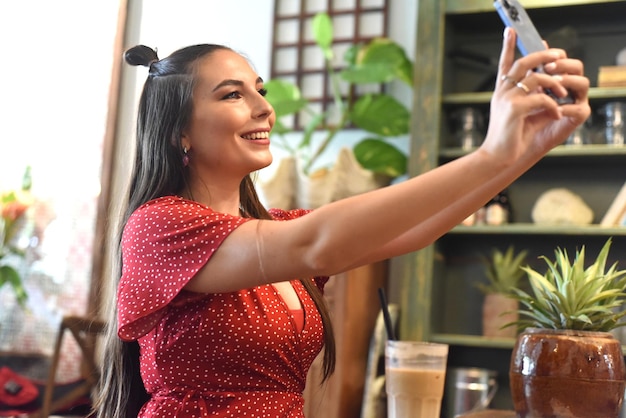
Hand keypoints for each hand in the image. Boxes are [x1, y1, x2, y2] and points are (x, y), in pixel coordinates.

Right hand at [482, 27, 590, 163]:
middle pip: (523, 63)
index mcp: (502, 91)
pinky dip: (553, 105)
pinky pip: (541, 99)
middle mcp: (502, 91)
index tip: (510, 31)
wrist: (497, 156)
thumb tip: (552, 86)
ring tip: (563, 93)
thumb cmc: (511, 137)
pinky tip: (556, 114)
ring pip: (536, 78)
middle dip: (543, 55)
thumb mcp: (524, 113)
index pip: (505, 64)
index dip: (508, 46)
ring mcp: (506, 99)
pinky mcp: (514, 110)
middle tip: (559, 54)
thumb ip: (535, 98)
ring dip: (554, 83)